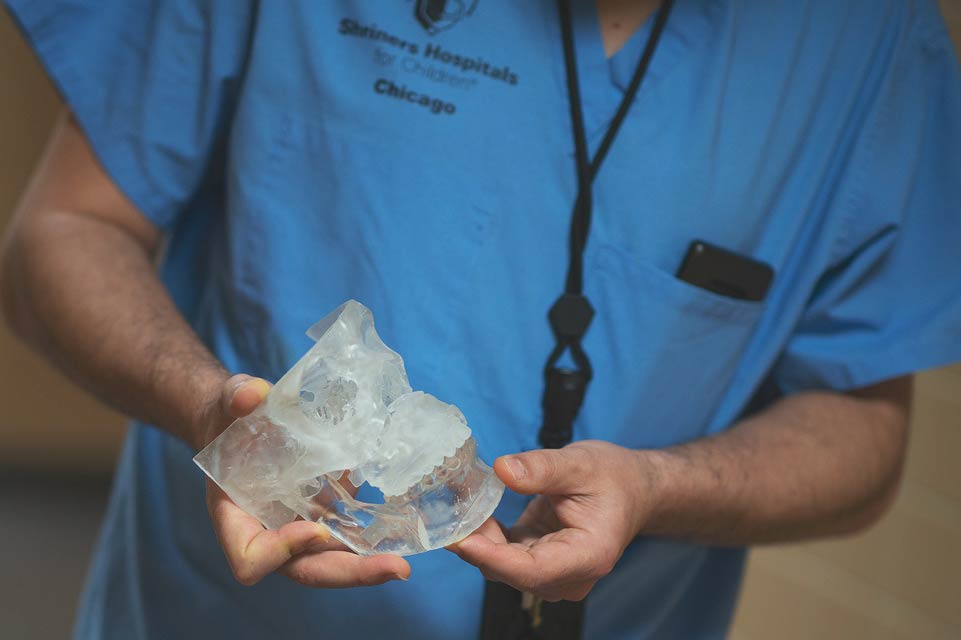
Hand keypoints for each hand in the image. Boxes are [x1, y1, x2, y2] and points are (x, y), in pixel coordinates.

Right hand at [201, 374, 411, 587]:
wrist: (244, 422)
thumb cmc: (229, 417)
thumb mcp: (228, 402)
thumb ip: (236, 397)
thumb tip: (251, 394)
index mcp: (235, 517)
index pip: (251, 557)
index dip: (281, 551)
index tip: (316, 527)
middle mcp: (267, 534)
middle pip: (304, 569)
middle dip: (348, 572)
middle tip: (395, 568)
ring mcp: (296, 530)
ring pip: (329, 561)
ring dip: (366, 564)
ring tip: (402, 562)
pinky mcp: (321, 516)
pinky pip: (344, 538)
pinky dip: (370, 540)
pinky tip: (403, 534)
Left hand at [448, 440, 654, 600]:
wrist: (631, 488)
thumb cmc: (614, 476)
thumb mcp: (580, 463)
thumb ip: (541, 468)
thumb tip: (501, 469)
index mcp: (589, 556)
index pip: (532, 570)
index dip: (493, 558)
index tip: (461, 540)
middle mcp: (572, 575)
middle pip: (513, 572)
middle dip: (478, 545)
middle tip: (450, 511)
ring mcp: (555, 573)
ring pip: (504, 567)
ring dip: (480, 540)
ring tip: (461, 505)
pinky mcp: (540, 562)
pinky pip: (506, 556)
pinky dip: (488, 537)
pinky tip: (474, 512)